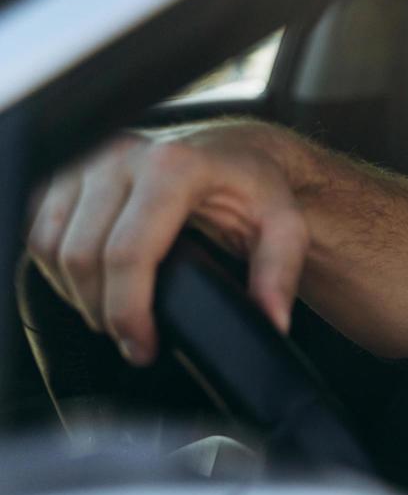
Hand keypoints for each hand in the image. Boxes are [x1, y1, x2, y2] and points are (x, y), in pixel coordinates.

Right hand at [25, 121, 310, 366]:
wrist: (232, 149)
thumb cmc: (254, 186)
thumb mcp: (284, 224)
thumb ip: (279, 272)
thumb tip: (271, 321)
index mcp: (173, 166)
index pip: (128, 253)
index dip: (128, 311)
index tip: (144, 345)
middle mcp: (122, 154)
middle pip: (83, 256)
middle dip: (102, 311)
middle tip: (132, 339)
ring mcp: (88, 159)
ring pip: (51, 246)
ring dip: (75, 292)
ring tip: (113, 315)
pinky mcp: (66, 169)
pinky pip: (36, 229)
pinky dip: (57, 266)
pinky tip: (90, 283)